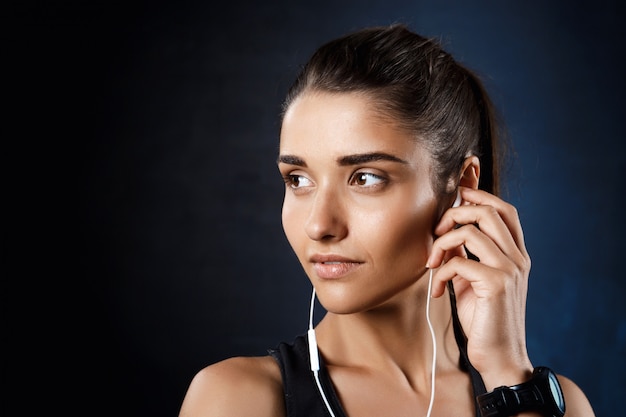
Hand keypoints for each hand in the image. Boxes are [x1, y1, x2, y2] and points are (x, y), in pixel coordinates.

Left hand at [426, 187, 533, 388]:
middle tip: (435, 232)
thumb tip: (448, 235)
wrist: (500, 357)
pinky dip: (439, 273)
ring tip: (431, 264)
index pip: (505, 210)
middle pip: (488, 211)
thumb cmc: (485, 320)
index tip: (457, 194)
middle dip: (454, 213)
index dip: (480, 195)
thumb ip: (467, 256)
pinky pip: (458, 262)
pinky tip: (437, 290)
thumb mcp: (475, 281)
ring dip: (441, 243)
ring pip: (470, 231)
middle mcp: (517, 258)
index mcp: (516, 255)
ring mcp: (509, 270)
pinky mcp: (496, 285)